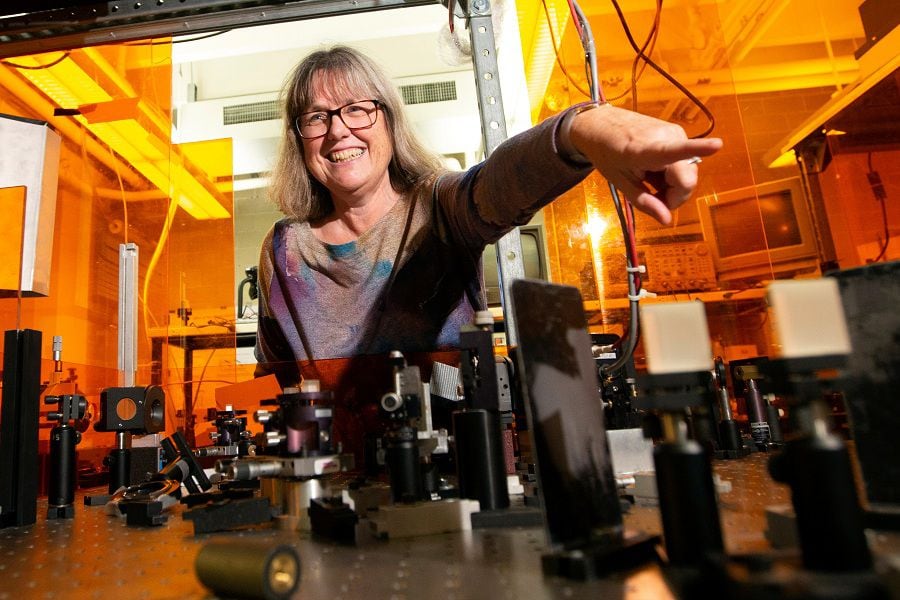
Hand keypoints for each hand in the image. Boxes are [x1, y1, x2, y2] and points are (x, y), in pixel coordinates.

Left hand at [566, 104, 722, 223]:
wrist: (601, 124)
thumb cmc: (607, 154)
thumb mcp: (621, 183)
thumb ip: (645, 202)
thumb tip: (667, 221)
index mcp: (645, 150)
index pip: (674, 151)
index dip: (699, 148)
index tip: (718, 145)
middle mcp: (667, 137)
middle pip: (687, 179)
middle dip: (675, 195)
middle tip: (652, 196)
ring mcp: (675, 132)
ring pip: (687, 173)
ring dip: (672, 184)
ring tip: (649, 178)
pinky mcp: (678, 132)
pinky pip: (684, 163)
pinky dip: (672, 173)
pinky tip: (655, 170)